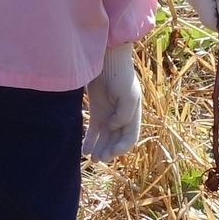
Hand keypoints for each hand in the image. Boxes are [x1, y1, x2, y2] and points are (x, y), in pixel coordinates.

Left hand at [83, 41, 142, 160]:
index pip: (130, 138)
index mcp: (133, 115)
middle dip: (109, 151)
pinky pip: (94, 130)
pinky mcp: (97, 111)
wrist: (107, 60)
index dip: (121, 148)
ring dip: (99, 149)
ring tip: (92, 159)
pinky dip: (90, 141)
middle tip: (99, 159)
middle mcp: (122, 117)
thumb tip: (113, 127)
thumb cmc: (120, 76)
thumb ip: (123, 114)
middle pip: (116, 140)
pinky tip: (84, 151)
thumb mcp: (127, 95)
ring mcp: (109, 115)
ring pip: (105, 138)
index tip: (111, 152)